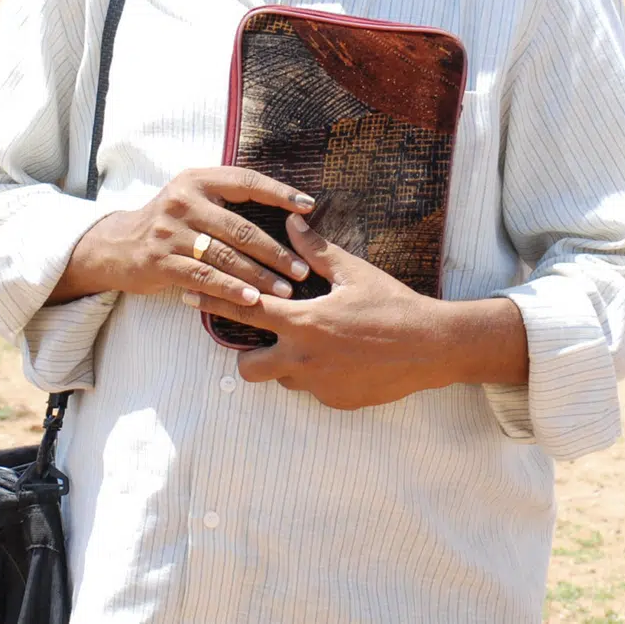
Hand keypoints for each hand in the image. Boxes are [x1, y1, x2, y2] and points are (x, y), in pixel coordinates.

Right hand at [50, 166, 313, 307]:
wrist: (116, 246)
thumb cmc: (170, 223)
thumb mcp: (193, 198)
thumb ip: (229, 200)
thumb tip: (289, 211)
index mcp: (198, 180)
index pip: (246, 181)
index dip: (279, 192)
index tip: (308, 206)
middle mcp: (183, 201)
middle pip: (241, 227)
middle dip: (276, 251)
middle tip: (302, 268)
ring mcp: (170, 232)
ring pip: (226, 256)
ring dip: (260, 276)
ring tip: (286, 289)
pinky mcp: (160, 261)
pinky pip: (204, 278)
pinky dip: (231, 290)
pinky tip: (252, 300)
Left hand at [193, 214, 529, 409]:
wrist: (430, 346)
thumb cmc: (393, 304)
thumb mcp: (354, 272)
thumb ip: (316, 250)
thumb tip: (290, 222)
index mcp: (303, 323)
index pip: (246, 311)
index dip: (217, 302)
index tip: (194, 297)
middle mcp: (303, 359)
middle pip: (248, 367)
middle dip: (249, 354)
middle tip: (265, 339)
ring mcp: (318, 385)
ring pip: (282, 380)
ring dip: (287, 364)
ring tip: (312, 345)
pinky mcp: (336, 401)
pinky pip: (313, 390)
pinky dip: (318, 375)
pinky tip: (343, 359)